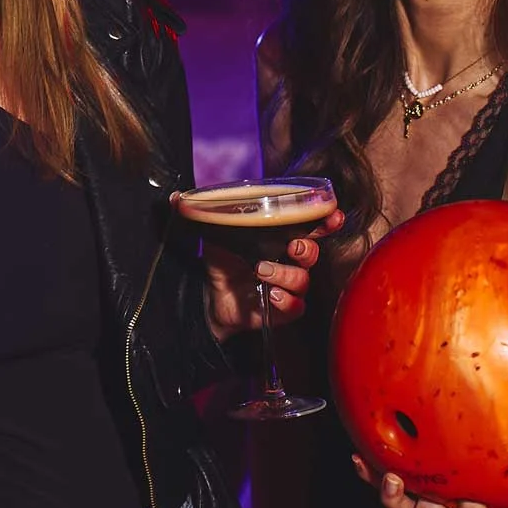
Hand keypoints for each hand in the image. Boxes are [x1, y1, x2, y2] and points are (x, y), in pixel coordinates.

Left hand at [200, 207, 344, 341]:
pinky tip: (272, 295)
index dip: (326, 220)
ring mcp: (288, 286)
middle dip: (307, 248)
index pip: (311, 227)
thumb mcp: (213, 235)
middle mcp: (289, 262)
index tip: (333, 215)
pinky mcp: (282, 310)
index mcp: (280, 239)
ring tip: (261, 271)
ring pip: (303, 279)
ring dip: (286, 274)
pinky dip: (286, 300)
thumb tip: (174, 197)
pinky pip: (296, 307)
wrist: (210, 299)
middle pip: (312, 253)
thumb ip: (202, 216)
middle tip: (290, 247)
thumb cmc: (221, 263)